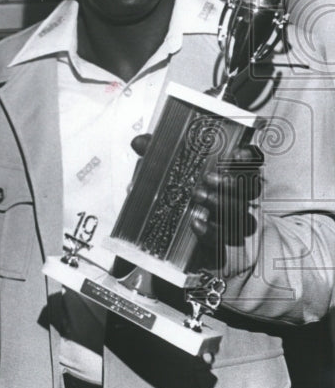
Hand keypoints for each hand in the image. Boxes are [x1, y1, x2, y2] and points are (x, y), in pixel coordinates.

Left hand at [131, 133, 263, 249]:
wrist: (161, 237)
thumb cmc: (169, 197)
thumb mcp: (158, 173)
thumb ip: (153, 155)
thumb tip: (139, 142)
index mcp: (224, 176)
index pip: (249, 164)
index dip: (248, 158)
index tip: (235, 154)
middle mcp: (232, 199)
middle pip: (249, 189)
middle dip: (231, 182)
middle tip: (207, 179)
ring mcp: (229, 223)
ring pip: (243, 216)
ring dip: (222, 204)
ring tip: (197, 196)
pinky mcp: (220, 245)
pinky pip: (225, 241)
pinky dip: (211, 231)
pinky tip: (196, 223)